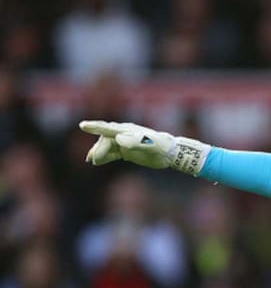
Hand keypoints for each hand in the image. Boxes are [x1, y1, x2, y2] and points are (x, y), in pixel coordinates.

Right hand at [79, 120, 209, 174]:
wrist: (170, 152)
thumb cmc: (161, 147)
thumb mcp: (150, 145)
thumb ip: (135, 142)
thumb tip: (119, 140)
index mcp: (128, 131)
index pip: (108, 128)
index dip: (95, 127)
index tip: (83, 125)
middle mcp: (124, 135)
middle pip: (105, 140)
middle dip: (98, 149)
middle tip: (95, 160)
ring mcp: (124, 143)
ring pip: (106, 146)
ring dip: (98, 153)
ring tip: (92, 161)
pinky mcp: (126, 151)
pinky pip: (111, 153)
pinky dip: (103, 157)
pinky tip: (97, 162)